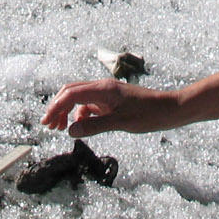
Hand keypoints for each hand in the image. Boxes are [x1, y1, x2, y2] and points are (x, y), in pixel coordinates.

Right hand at [40, 70, 218, 137]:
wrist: (172, 109)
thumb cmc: (150, 114)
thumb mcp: (121, 123)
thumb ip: (95, 127)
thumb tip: (70, 131)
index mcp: (103, 89)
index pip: (71, 94)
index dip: (56, 107)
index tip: (46, 123)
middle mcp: (103, 88)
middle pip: (71, 92)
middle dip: (57, 107)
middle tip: (48, 125)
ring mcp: (107, 94)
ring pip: (79, 99)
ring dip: (67, 111)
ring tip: (61, 128)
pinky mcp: (113, 101)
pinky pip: (90, 105)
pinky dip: (81, 114)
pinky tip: (82, 126)